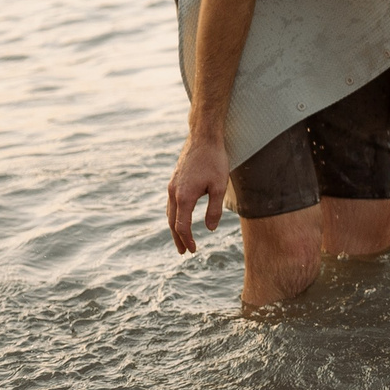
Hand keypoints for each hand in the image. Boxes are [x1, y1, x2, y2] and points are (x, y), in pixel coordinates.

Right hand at [168, 137, 231, 253]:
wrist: (203, 137)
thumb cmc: (215, 160)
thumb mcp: (220, 186)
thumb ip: (214, 209)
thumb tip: (210, 229)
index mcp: (184, 197)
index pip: (182, 226)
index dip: (187, 240)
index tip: (194, 250)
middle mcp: (173, 193)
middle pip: (172, 222)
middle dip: (178, 238)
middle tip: (184, 252)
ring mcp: (172, 186)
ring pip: (170, 213)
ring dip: (175, 228)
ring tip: (181, 238)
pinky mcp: (174, 180)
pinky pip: (171, 203)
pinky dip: (174, 215)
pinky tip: (180, 217)